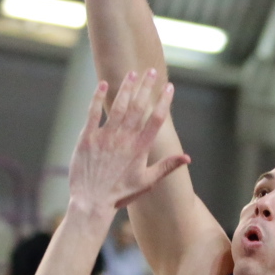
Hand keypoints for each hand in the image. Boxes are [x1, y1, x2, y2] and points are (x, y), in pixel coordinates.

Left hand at [67, 71, 189, 216]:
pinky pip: (93, 113)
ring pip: (118, 106)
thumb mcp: (147, 183)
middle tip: (152, 70)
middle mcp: (124, 139)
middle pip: (138, 107)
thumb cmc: (119, 194)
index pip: (155, 119)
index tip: (169, 87)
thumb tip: (188, 158)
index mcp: (140, 149)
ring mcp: (105, 137)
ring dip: (126, 88)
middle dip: (146, 87)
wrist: (91, 203)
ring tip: (133, 73)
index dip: (163, 101)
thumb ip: (167, 167)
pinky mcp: (87, 139)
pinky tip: (104, 84)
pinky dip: (97, 98)